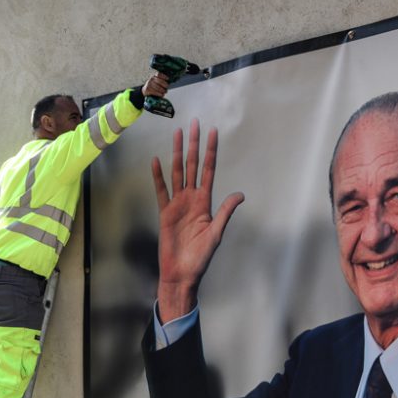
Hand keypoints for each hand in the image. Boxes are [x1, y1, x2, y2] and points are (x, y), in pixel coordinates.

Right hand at [142, 73, 168, 98]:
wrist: (145, 90)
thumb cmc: (153, 86)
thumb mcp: (156, 81)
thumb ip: (161, 81)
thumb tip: (168, 84)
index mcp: (154, 76)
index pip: (159, 74)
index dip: (163, 76)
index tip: (168, 78)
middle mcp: (151, 79)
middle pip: (159, 81)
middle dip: (164, 84)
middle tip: (167, 87)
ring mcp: (149, 84)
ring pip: (157, 87)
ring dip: (162, 90)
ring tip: (165, 92)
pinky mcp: (147, 89)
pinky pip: (155, 92)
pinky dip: (159, 94)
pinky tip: (162, 95)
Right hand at [152, 119, 244, 322]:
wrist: (181, 273)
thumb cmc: (200, 258)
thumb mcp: (216, 233)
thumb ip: (226, 212)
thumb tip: (240, 195)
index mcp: (205, 203)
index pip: (208, 171)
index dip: (210, 152)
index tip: (213, 133)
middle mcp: (192, 199)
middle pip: (192, 166)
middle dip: (194, 145)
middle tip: (194, 124)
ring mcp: (177, 205)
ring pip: (177, 173)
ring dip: (177, 153)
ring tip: (177, 134)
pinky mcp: (165, 213)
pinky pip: (161, 191)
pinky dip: (159, 176)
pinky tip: (157, 161)